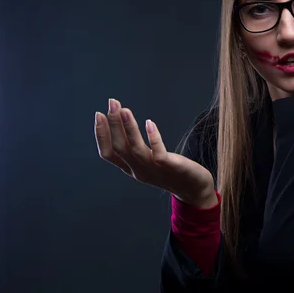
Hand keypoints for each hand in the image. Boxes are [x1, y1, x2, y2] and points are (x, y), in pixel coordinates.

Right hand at [94, 98, 216, 206]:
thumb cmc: (170, 171)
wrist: (194, 189)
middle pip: (120, 147)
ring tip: (124, 110)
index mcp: (130, 169)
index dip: (101, 135)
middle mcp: (139, 171)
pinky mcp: (171, 168)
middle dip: (113, 124)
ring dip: (129, 128)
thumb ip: (135, 149)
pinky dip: (153, 138)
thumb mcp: (147, 161)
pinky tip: (149, 123)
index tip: (99, 114)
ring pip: (136, 149)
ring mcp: (155, 170)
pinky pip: (159, 154)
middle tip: (112, 103)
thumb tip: (121, 125)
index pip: (107, 154)